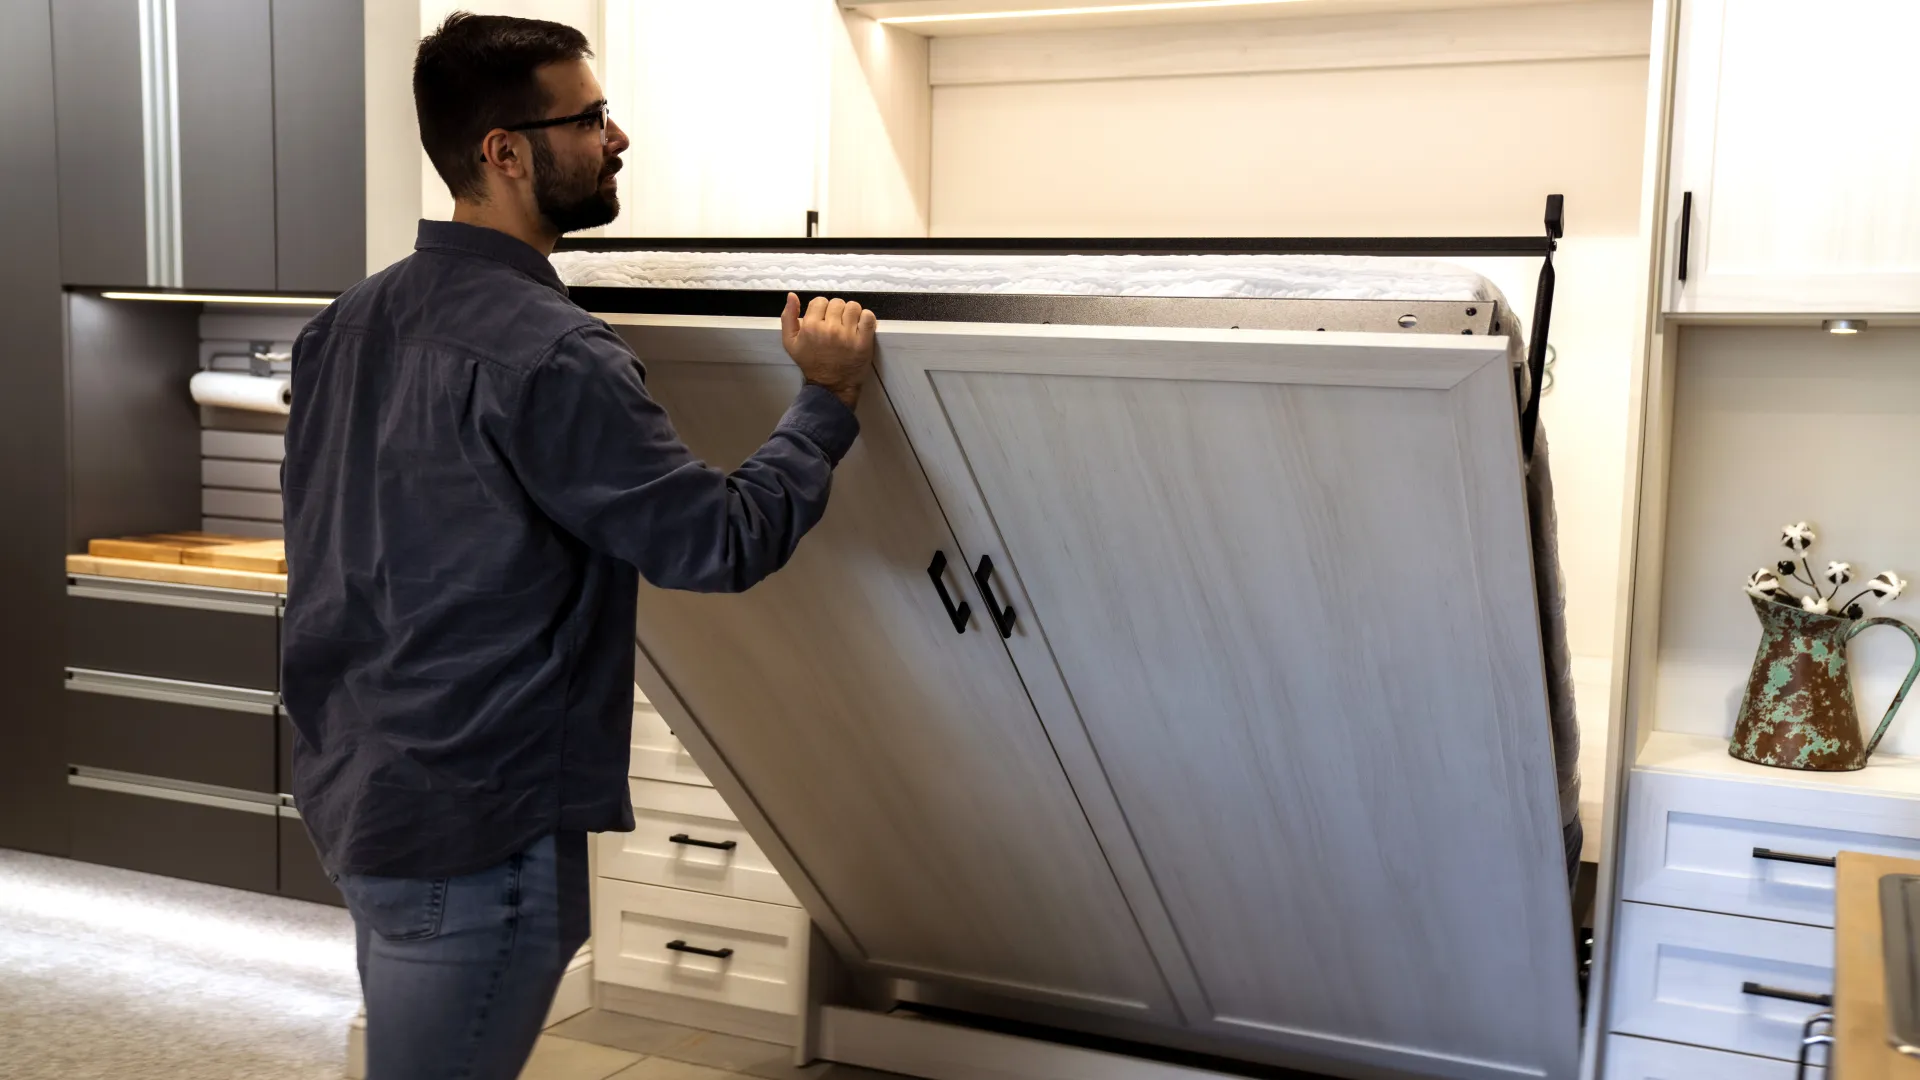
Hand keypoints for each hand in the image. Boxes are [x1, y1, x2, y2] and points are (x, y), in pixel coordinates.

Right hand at [781, 293, 875, 410]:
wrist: (830, 386)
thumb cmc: (811, 363)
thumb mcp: (790, 342)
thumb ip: (788, 317)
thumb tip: (792, 296)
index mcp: (810, 327)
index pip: (820, 301)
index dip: (822, 310)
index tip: (824, 321)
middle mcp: (830, 329)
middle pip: (837, 303)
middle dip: (837, 312)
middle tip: (836, 326)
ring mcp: (848, 335)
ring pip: (853, 307)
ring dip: (852, 314)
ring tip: (848, 326)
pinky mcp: (864, 342)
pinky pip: (868, 317)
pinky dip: (866, 319)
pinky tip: (860, 328)